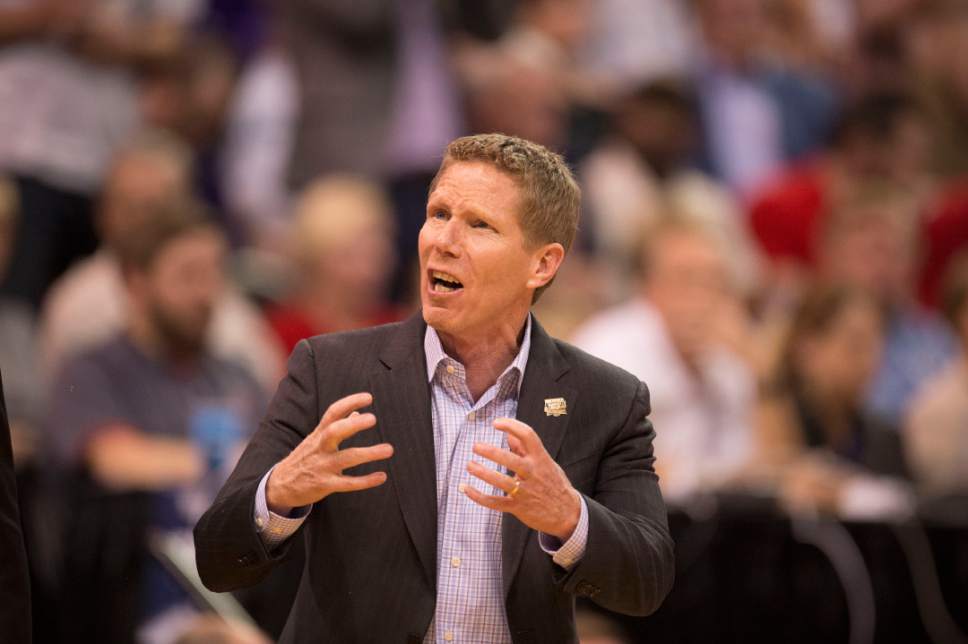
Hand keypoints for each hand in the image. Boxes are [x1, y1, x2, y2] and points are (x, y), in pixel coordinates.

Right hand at [265, 392, 392, 513]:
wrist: (281, 485)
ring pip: (346, 458)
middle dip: (353, 425)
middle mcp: (320, 447)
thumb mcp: (316, 439)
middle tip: (373, 418)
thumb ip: (336, 426)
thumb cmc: (305, 458)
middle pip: (334, 431)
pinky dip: (366, 480)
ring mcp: (322, 466)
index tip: (368, 398)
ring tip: (389, 449)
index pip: (333, 413)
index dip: (349, 402)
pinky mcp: (325, 485)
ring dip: (368, 453)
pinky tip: (382, 476)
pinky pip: (348, 483)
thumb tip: (356, 412)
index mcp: (319, 434)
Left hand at [463, 418, 580, 540]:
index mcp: (541, 458)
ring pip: (500, 481)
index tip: (496, 423)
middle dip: (491, 452)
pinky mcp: (518, 507)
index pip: (528, 436)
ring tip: (469, 465)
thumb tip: (510, 436)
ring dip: (482, 473)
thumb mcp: (546, 463)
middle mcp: (533, 473)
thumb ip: (526, 450)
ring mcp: (525, 491)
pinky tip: (466, 488)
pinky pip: (495, 502)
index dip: (511, 426)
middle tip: (476, 446)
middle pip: (510, 459)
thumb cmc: (554, 484)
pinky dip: (478, 496)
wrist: (568, 513)